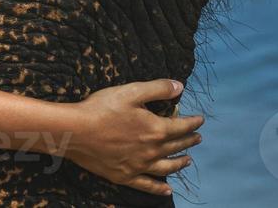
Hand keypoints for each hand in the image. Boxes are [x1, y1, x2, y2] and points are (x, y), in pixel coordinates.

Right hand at [62, 78, 204, 196]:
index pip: (180, 126)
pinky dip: (159, 188)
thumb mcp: (132, 91)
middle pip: (175, 146)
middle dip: (188, 141)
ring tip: (188, 160)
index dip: (192, 122)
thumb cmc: (103, 108)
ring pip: (166, 167)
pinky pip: (147, 185)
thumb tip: (180, 86)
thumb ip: (158, 89)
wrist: (76, 131)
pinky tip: (168, 190)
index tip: (200, 120)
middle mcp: (151, 151)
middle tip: (198, 138)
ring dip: (179, 163)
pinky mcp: (124, 176)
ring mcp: (138, 166)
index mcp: (155, 129)